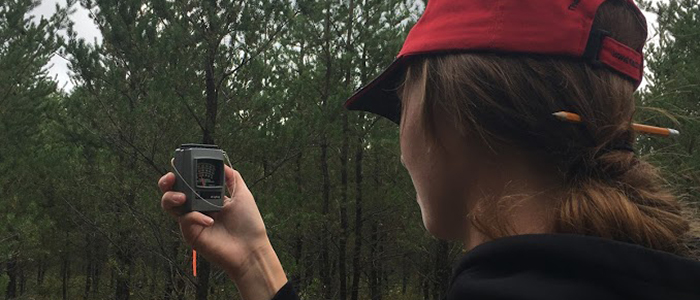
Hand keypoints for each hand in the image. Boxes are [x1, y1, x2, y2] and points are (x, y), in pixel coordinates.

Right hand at [159, 165, 286, 299]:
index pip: (189, 182)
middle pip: (173, 192)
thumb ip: (232, 178)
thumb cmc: (249, 224)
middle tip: (170, 178)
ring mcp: (192, 221)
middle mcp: (197, 208)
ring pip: (169, 206)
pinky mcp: (191, 234)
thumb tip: (222, 163)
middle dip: (166, 183)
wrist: (251, 249)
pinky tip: (210, 221)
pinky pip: (184, 220)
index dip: (181, 173)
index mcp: (208, 197)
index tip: (179, 163)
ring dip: (170, 197)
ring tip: (182, 197)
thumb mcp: (242, 194)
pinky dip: (194, 217)